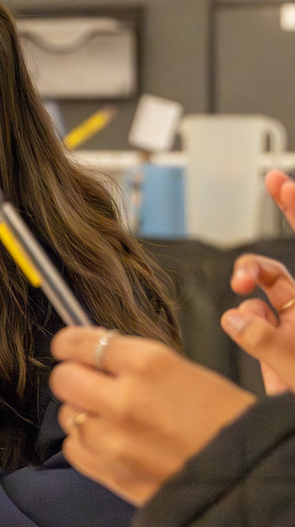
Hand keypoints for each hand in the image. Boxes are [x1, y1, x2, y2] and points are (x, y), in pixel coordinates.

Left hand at [49, 327, 255, 505]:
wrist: (252, 477)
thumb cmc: (228, 420)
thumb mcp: (187, 372)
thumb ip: (135, 361)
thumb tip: (94, 349)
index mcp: (148, 364)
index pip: (79, 343)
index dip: (69, 344)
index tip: (68, 347)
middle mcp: (124, 399)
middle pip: (63, 379)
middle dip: (73, 378)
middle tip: (89, 383)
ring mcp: (113, 440)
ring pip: (67, 415)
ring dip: (82, 414)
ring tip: (109, 418)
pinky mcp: (111, 473)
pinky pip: (74, 449)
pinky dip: (86, 445)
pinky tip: (109, 444)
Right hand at [220, 170, 294, 393]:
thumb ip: (266, 342)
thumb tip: (237, 317)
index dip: (294, 208)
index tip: (279, 181)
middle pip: (274, 272)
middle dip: (250, 269)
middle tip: (240, 279)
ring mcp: (291, 328)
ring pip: (257, 299)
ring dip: (244, 302)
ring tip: (241, 315)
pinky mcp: (275, 345)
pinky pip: (250, 325)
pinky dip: (242, 327)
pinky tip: (247, 338)